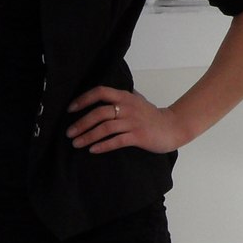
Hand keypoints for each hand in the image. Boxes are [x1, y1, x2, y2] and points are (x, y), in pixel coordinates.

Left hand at [66, 86, 187, 154]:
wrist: (173, 127)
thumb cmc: (152, 115)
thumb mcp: (137, 100)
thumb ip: (123, 96)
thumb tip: (107, 93)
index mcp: (125, 96)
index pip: (100, 92)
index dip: (83, 99)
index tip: (70, 109)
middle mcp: (127, 107)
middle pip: (99, 112)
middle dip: (81, 123)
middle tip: (69, 133)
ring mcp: (133, 122)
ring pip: (105, 128)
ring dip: (88, 136)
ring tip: (76, 143)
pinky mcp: (138, 136)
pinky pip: (117, 141)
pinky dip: (103, 146)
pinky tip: (93, 150)